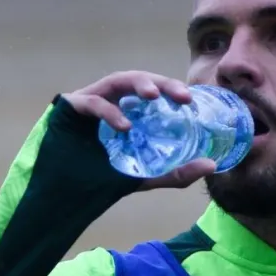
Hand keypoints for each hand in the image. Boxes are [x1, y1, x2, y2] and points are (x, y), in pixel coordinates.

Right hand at [61, 71, 216, 190]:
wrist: (63, 194)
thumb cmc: (102, 179)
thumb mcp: (146, 175)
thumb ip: (176, 172)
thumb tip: (212, 165)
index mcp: (129, 111)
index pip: (154, 93)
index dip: (173, 91)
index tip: (192, 101)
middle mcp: (112, 100)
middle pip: (139, 81)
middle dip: (162, 83)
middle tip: (182, 96)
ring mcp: (90, 100)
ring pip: (117, 81)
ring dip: (138, 84)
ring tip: (154, 96)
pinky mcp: (70, 106)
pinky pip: (92, 102)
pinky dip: (109, 112)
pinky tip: (124, 125)